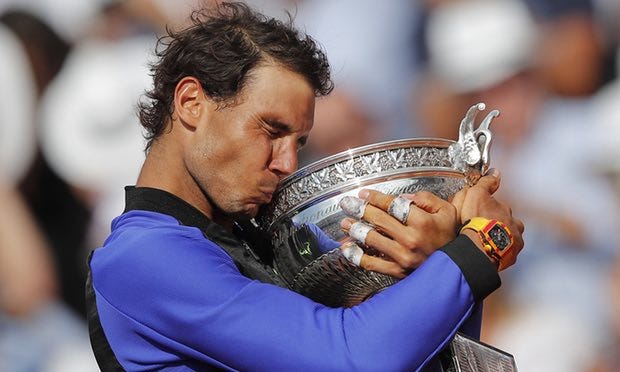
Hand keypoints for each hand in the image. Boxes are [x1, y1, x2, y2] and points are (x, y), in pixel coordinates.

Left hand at [339, 189, 457, 277]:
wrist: (460, 268)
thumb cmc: (451, 237)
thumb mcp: (446, 211)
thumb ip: (425, 198)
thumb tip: (401, 198)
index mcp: (422, 221)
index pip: (392, 204)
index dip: (374, 197)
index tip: (363, 193)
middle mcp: (411, 239)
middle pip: (378, 219)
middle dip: (360, 209)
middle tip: (347, 204)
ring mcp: (403, 256)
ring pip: (372, 240)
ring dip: (355, 229)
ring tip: (345, 223)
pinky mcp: (398, 272)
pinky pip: (371, 263)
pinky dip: (356, 255)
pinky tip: (347, 247)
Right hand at [451, 169, 524, 269]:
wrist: (480, 247)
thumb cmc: (478, 221)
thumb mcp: (477, 195)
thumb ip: (486, 183)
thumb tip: (495, 172)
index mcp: (507, 212)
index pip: (501, 209)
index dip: (490, 211)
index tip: (481, 215)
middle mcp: (515, 227)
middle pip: (507, 224)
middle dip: (498, 226)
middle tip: (482, 230)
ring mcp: (514, 243)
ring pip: (508, 239)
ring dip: (499, 240)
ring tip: (484, 242)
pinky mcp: (510, 258)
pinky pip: (505, 254)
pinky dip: (497, 253)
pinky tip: (487, 252)